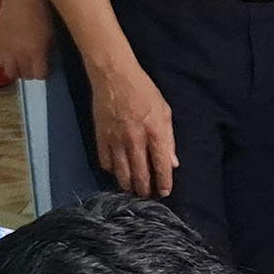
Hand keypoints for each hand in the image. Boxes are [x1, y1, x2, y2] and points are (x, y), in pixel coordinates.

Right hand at [0, 0, 54, 81]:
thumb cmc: (40, 11)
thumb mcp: (52, 34)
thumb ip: (48, 52)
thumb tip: (47, 63)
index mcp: (35, 51)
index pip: (39, 75)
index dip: (43, 72)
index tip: (44, 67)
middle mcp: (19, 53)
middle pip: (23, 76)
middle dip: (29, 72)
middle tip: (33, 64)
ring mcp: (5, 48)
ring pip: (8, 72)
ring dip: (15, 68)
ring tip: (20, 59)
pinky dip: (4, 59)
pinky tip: (10, 51)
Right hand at [89, 57, 177, 197]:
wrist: (114, 76)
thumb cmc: (143, 91)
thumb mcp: (164, 111)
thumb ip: (169, 139)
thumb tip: (173, 163)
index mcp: (155, 132)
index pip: (161, 166)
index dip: (164, 183)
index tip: (165, 192)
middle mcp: (135, 140)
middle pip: (140, 175)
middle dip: (145, 191)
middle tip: (148, 197)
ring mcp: (115, 140)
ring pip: (122, 174)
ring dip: (128, 186)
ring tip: (133, 191)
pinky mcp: (100, 138)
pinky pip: (106, 163)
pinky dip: (112, 171)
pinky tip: (118, 173)